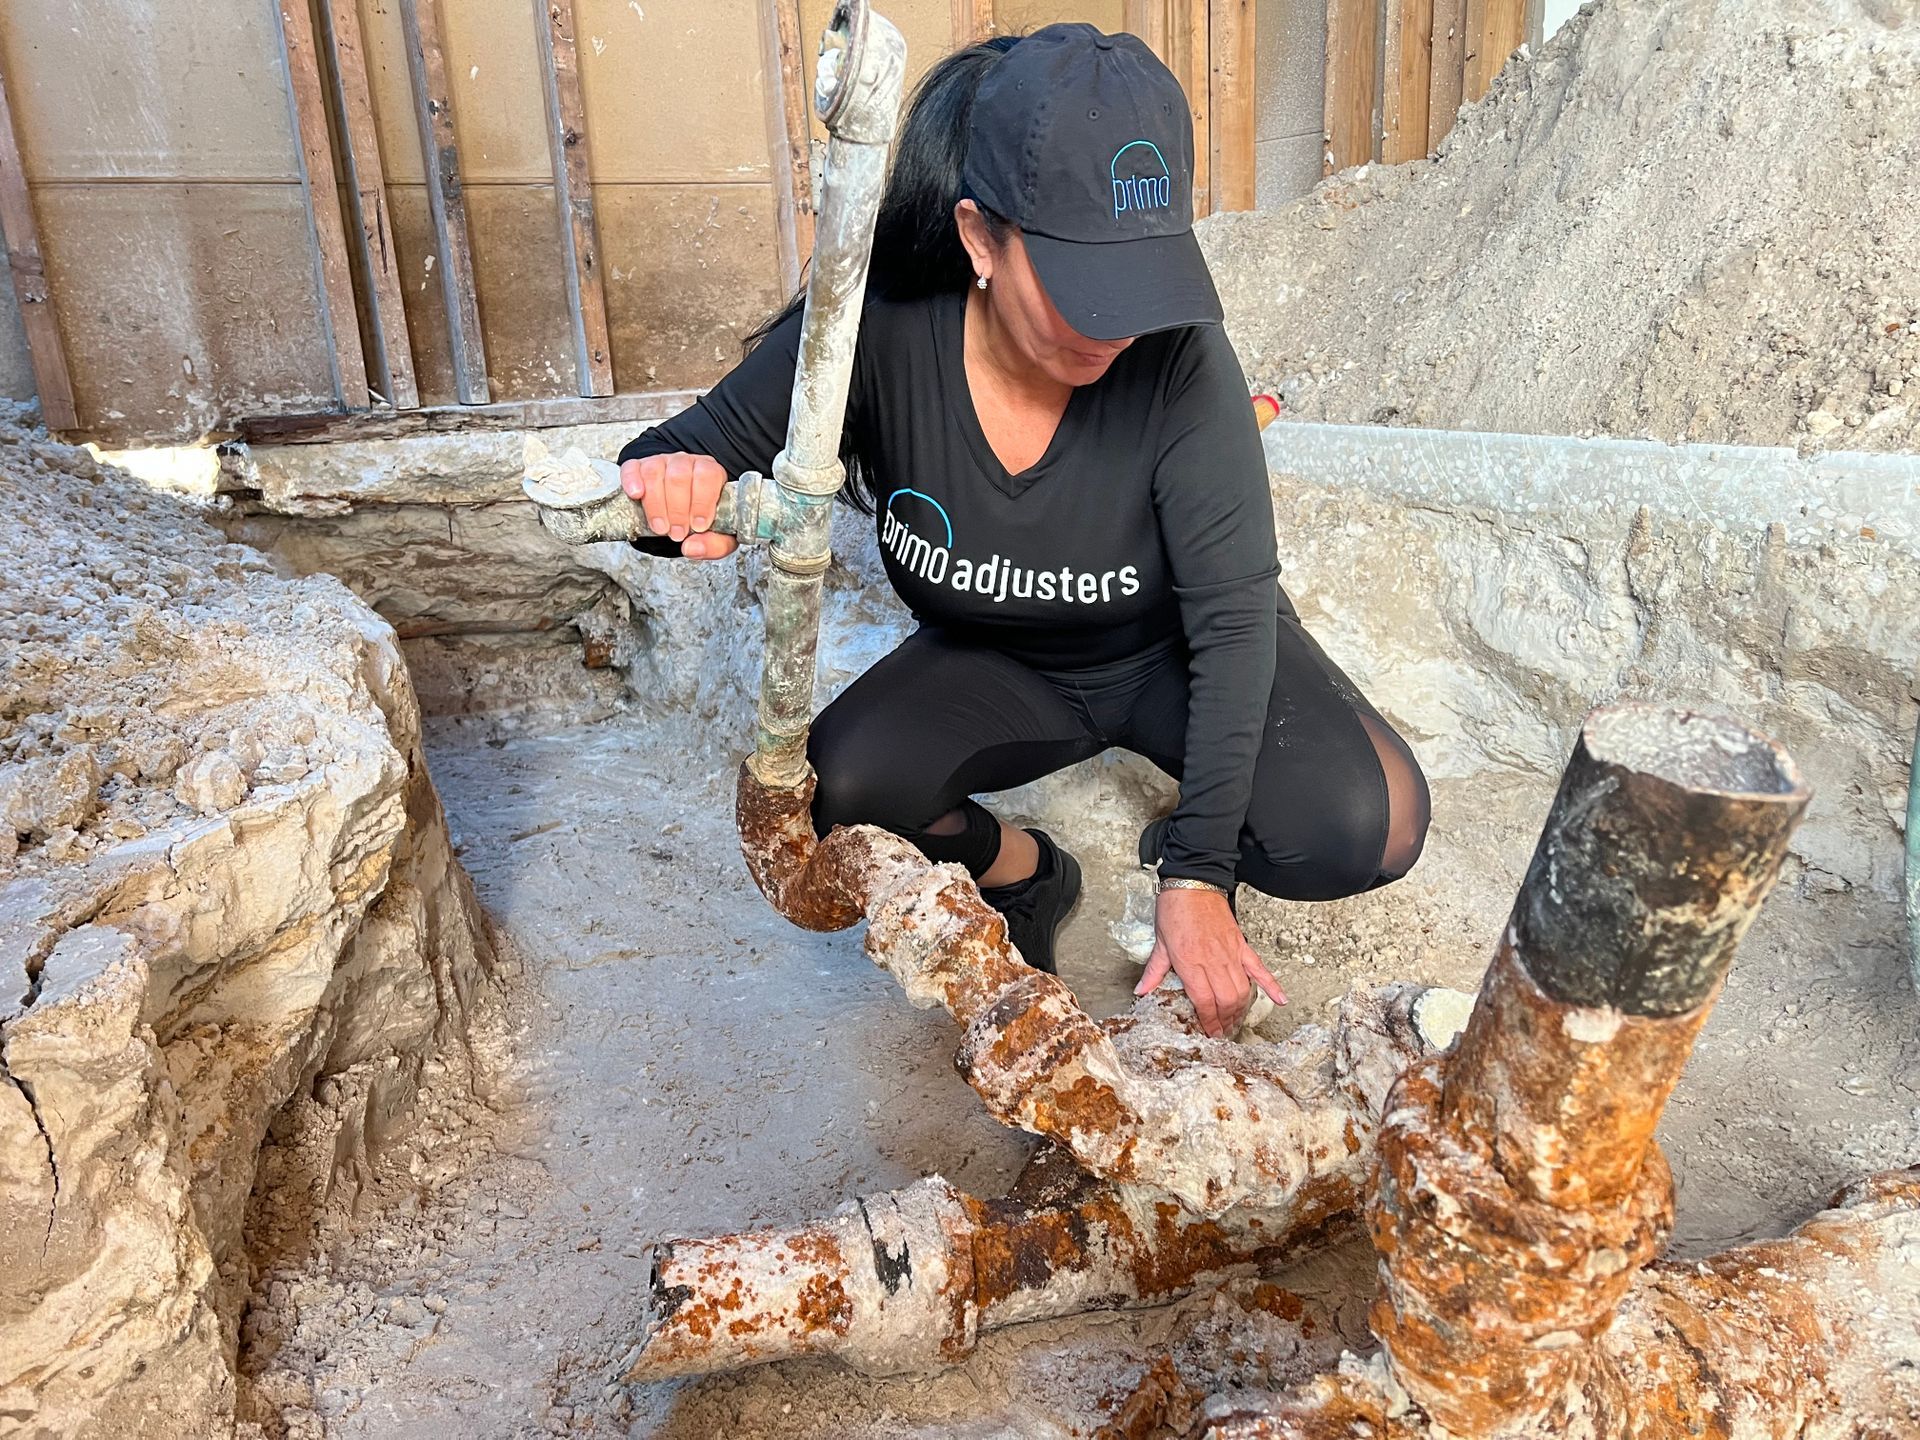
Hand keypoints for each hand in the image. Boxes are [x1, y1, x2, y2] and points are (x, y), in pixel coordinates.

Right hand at [620, 452, 737, 559]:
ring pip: (655, 473)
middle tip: (677, 533)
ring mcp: (661, 463)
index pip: (708, 475)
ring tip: (661, 528)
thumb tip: (692, 548)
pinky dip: (632, 481)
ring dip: (656, 505)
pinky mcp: (638, 468)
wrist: (681, 512)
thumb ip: (714, 544)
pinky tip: (636, 495)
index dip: (702, 502)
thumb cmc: (701, 519)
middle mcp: (685, 464)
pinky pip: (632, 468)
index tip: (698, 526)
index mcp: (710, 472)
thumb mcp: (719, 535)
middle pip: (679, 476)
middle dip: (677, 510)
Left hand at [1134, 887, 1286, 1037]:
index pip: (1204, 1001)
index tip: (1210, 1033)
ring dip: (1241, 1010)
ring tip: (1236, 1021)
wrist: (1192, 883)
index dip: (1209, 1021)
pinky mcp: (1241, 945)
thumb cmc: (1175, 909)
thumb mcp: (1159, 942)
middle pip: (1225, 1000)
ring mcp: (1230, 953)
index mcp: (1190, 962)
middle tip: (1223, 1031)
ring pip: (1242, 990)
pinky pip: (1259, 969)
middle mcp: (1212, 961)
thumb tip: (1142, 990)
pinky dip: (1271, 985)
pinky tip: (1281, 1000)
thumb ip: (1154, 971)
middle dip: (1225, 1021)